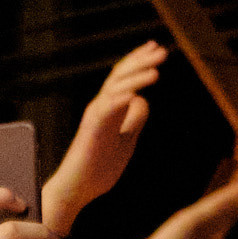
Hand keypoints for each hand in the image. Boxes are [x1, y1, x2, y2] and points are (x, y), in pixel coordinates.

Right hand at [40, 40, 164, 232]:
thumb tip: (142, 100)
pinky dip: (122, 98)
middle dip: (141, 61)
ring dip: (136, 76)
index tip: (156, 49)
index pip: (124, 78)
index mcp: (109, 109)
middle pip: (120, 76)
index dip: (139, 61)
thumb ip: (134, 121)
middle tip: (161, 50)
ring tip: (157, 69)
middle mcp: (100, 107)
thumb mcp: (125, 141)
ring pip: (116, 88)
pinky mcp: (93, 130)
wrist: (76, 189)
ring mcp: (95, 117)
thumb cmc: (98, 169)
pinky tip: (137, 92)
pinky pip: (108, 109)